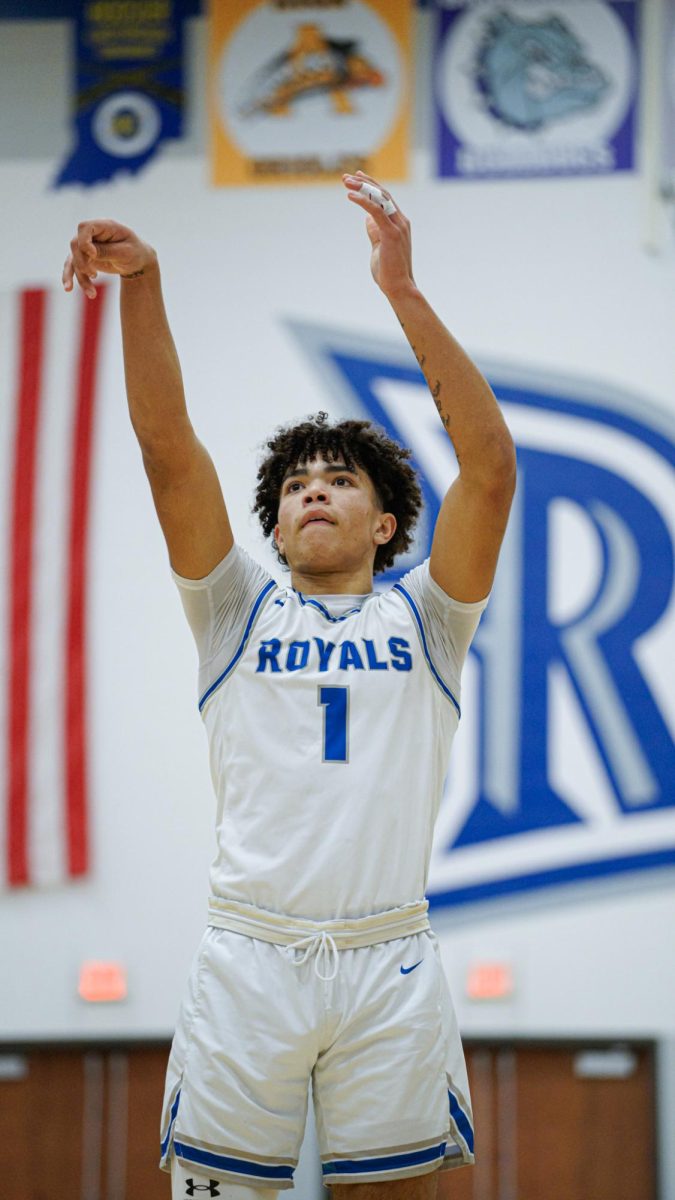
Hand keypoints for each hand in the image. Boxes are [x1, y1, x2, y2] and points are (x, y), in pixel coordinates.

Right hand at [62, 219, 155, 298]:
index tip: (93, 255)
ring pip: (74, 259)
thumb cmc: (135, 253)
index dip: (84, 241)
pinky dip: (72, 278)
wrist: (138, 262)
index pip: (84, 227)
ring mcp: (87, 246)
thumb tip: (89, 253)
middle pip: (76, 245)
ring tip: (91, 293)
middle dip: (82, 263)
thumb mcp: (126, 253)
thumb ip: (107, 251)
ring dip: (80, 277)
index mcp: (105, 226)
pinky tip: (68, 289)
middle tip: (95, 276)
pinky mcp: (85, 258)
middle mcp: (93, 234)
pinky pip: (73, 267)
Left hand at [342, 171, 414, 299]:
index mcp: (399, 223)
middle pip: (382, 194)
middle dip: (364, 182)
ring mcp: (398, 226)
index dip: (371, 185)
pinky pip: (376, 211)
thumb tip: (368, 219)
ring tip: (345, 181)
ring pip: (379, 198)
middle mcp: (400, 221)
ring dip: (362, 187)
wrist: (399, 287)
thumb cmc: (389, 271)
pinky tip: (350, 195)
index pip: (385, 198)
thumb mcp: (379, 246)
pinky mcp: (391, 233)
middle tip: (346, 177)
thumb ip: (375, 232)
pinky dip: (363, 201)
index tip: (357, 177)